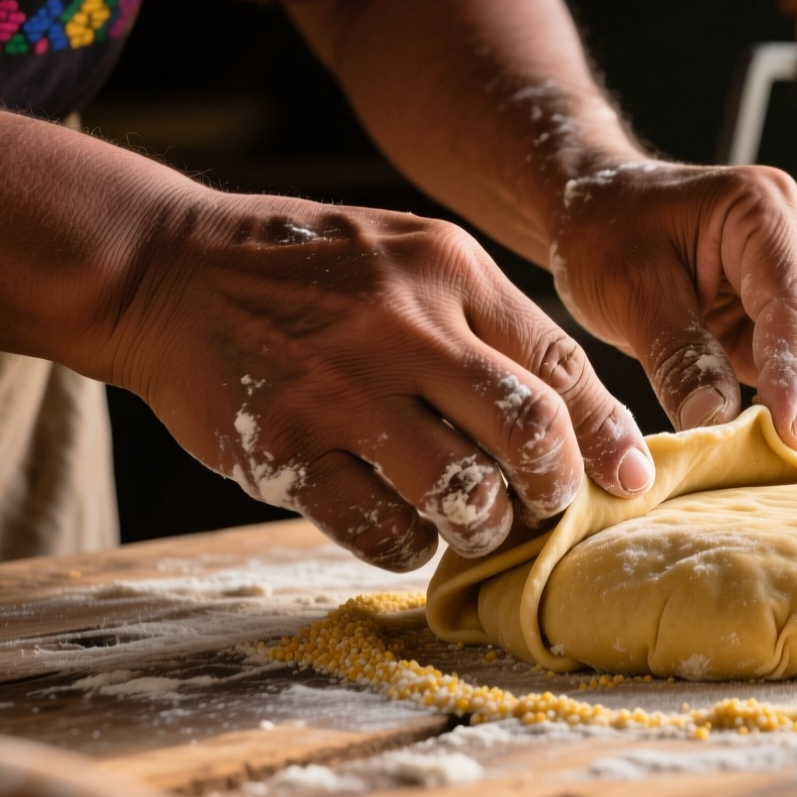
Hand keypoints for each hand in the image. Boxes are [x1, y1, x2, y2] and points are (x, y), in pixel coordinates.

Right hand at [106, 191, 652, 570]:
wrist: (165, 267)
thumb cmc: (309, 270)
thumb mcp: (408, 252)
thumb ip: (485, 316)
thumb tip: (572, 406)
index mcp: (447, 271)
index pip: (558, 362)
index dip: (607, 432)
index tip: (631, 477)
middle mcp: (403, 326)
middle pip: (528, 428)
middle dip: (557, 485)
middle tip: (550, 504)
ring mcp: (341, 388)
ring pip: (460, 488)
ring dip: (484, 524)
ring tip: (476, 522)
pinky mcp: (286, 446)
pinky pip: (379, 527)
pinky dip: (408, 545)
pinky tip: (406, 529)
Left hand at [548, 161, 796, 450]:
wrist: (588, 212)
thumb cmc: (603, 229)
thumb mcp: (628, 289)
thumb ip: (678, 355)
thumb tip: (717, 423)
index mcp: (761, 211)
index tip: (792, 434)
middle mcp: (796, 239)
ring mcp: (795, 277)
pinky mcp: (777, 318)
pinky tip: (781, 440)